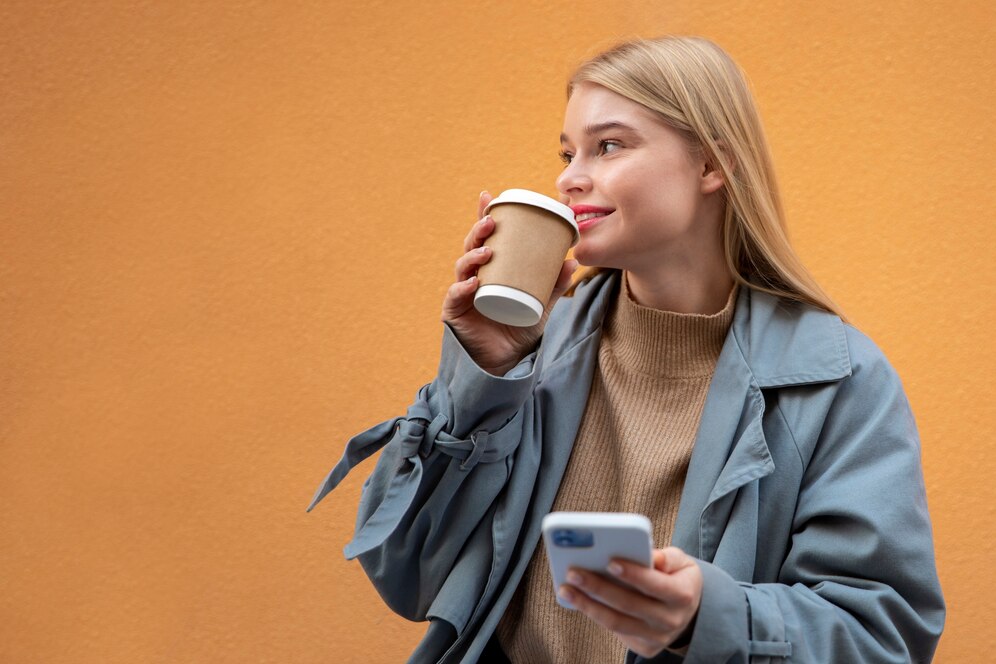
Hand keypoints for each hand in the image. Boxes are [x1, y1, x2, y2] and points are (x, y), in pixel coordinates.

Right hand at [442, 190, 576, 375]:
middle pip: (471, 246)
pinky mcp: (455, 313)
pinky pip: (456, 296)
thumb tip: (572, 263)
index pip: (486, 238)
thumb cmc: (518, 330)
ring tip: (488, 251)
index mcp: (491, 269)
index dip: (484, 215)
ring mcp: (463, 293)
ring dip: (473, 255)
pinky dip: (463, 289)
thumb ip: (553, 286)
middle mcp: (474, 277)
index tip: (490, 196)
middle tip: (493, 220)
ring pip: (463, 267)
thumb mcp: (540, 306)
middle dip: (479, 230)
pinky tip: (472, 284)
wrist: (506, 363)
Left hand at [558, 547, 702, 657]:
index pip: (655, 585)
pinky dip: (595, 614)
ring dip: (587, 605)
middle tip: (574, 572)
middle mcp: (670, 619)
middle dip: (598, 587)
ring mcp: (657, 637)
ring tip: (566, 588)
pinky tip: (578, 600)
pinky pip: (615, 631)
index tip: (610, 561)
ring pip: (617, 622)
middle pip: (629, 604)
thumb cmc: (678, 578)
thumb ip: (667, 557)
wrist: (688, 612)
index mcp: (682, 595)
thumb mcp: (682, 562)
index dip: (633, 574)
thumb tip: (650, 554)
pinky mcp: (644, 646)